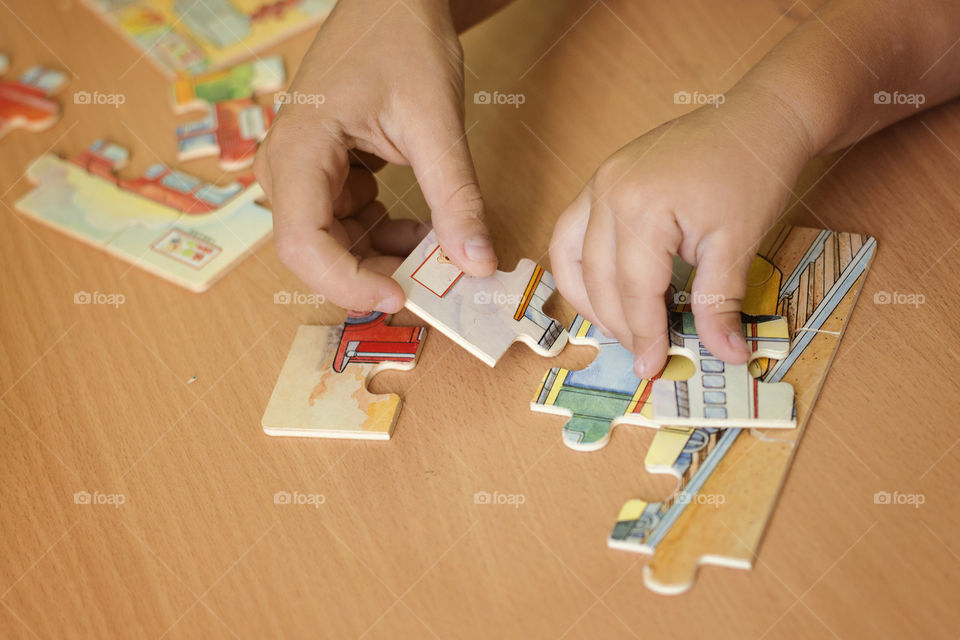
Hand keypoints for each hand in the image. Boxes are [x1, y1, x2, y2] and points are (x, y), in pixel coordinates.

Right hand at [255, 0, 496, 312]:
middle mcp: (285, 167)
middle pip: (317, 251)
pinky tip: (423, 224)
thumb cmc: (401, 39)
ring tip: (438, 245)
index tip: (403, 296)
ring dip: (386, 255)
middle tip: (432, 281)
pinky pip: (348, 224)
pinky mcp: (323, 174)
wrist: (393, 0)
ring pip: (335, 244)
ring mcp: (301, 172)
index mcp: (297, 150)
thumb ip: (456, 198)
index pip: (303, 244)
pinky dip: (387, 233)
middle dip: (374, 273)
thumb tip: (477, 264)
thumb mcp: (436, 122)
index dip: (350, 283)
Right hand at [550, 91, 812, 377]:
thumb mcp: (739, 244)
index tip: (653, 367)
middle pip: (599, 279)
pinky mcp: (601, 179)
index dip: (644, 334)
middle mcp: (607, 192)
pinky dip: (580, 267)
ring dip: (588, 299)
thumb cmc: (753, 173)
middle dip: (620, 324)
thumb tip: (725, 355)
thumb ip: (719, 304)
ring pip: (569, 257)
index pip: (633, 290)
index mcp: (641, 208)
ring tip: (618, 328)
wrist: (757, 118)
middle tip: (644, 355)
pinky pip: (571, 231)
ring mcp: (598, 182)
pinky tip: (600, 289)